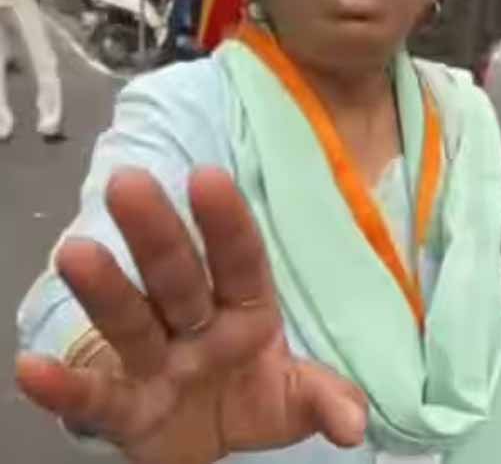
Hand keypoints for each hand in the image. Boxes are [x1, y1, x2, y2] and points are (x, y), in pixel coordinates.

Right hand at [15, 167, 367, 463]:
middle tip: (130, 182)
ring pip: (130, 319)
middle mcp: (194, 325)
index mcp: (246, 311)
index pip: (240, 261)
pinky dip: (64, 386)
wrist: (210, 443)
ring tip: (76, 251)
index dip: (226, 223)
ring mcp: (155, 363)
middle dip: (157, 234)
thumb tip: (354, 425)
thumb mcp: (297, 398)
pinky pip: (94, 396)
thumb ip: (325, 399)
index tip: (209, 177)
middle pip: (176, 276)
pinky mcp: (123, 408)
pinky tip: (32, 367)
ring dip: (105, 288)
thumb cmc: (253, 397)